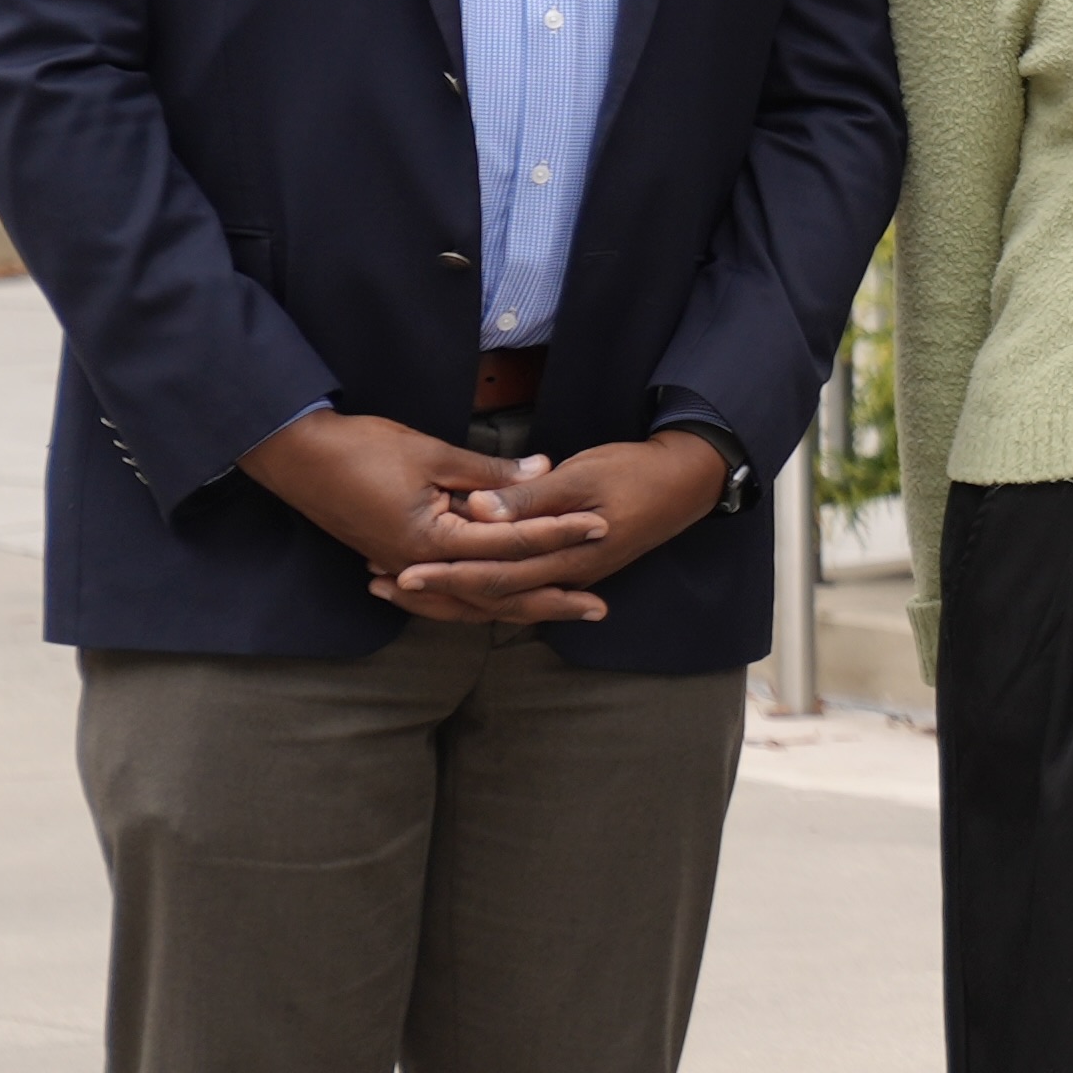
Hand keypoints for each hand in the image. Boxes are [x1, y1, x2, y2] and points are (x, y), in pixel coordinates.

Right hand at [244, 409, 592, 587]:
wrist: (295, 457)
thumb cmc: (360, 449)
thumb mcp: (432, 454)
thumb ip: (489, 472)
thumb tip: (543, 469)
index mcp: (432, 540)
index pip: (510, 543)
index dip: (559, 533)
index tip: (601, 526)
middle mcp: (419, 566)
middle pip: (497, 592)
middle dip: (550, 599)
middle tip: (598, 607)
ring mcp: (404, 568)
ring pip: (471, 602)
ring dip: (518, 607)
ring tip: (562, 611)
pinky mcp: (396, 561)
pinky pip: (445, 595)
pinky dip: (476, 600)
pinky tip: (500, 603)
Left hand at [379, 431, 735, 627]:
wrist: (689, 482)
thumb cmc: (636, 472)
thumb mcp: (582, 475)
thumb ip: (529, 498)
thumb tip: (477, 509)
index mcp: (567, 559)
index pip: (494, 577)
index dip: (446, 576)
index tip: (400, 573)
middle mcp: (565, 577)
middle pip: (490, 598)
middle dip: (436, 593)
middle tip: (383, 586)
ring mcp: (569, 576)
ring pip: (502, 600)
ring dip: (452, 595)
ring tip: (405, 588)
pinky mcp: (570, 567)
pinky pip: (517, 588)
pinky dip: (479, 588)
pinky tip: (456, 582)